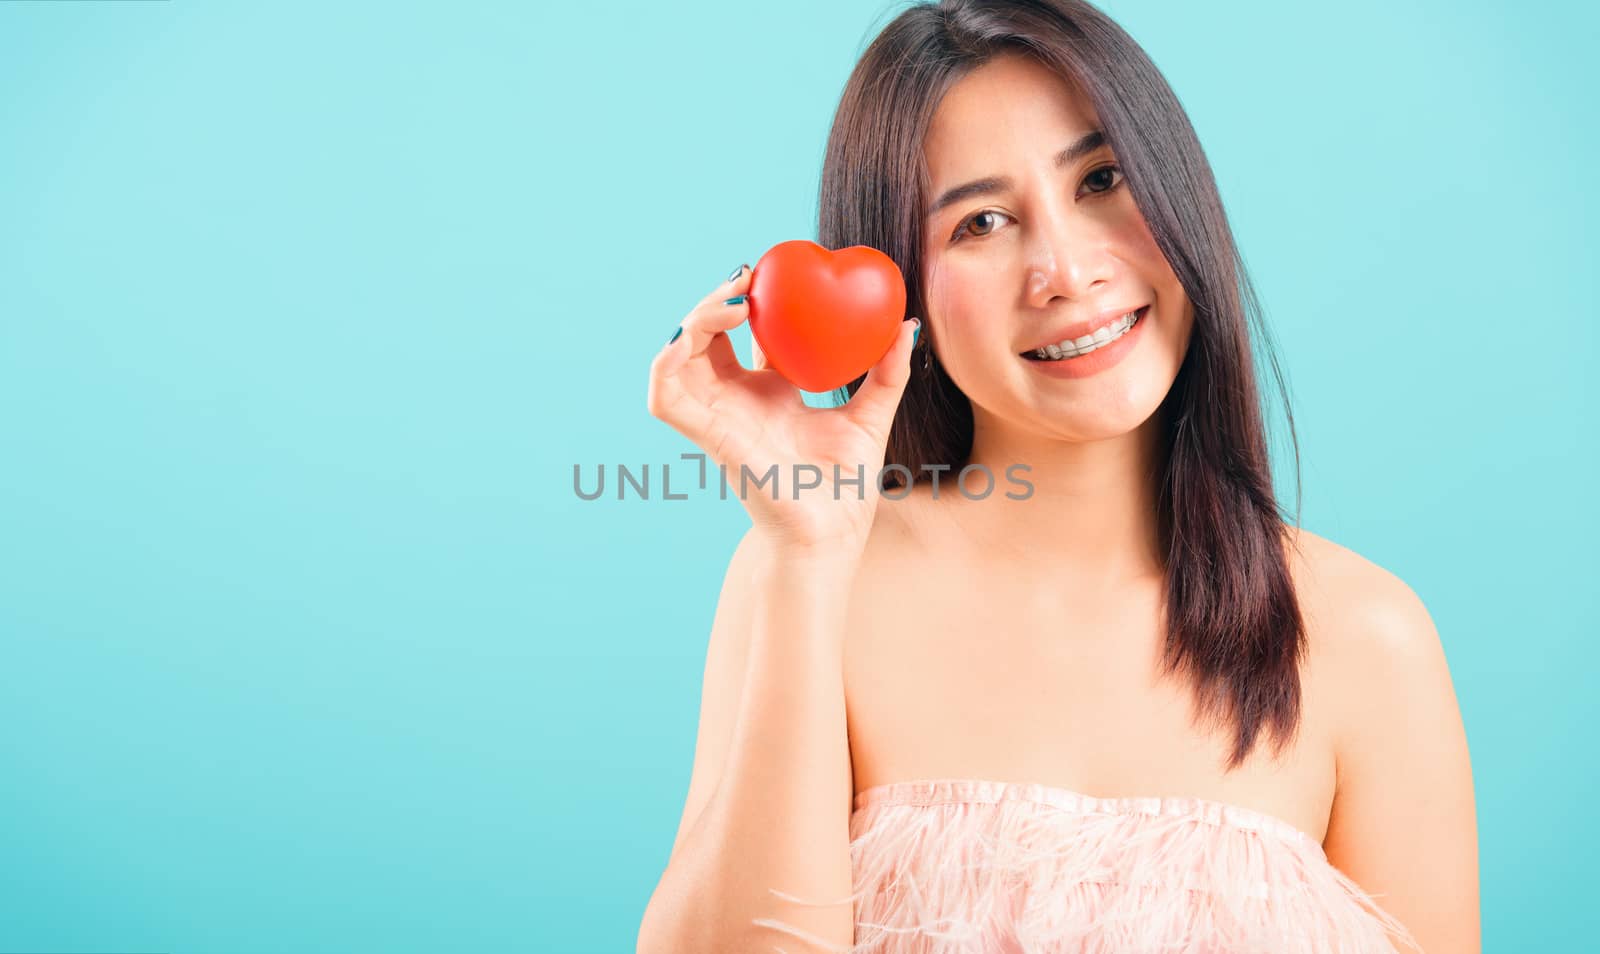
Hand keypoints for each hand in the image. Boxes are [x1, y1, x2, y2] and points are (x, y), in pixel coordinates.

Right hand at [647, 264, 918, 553]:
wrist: (829, 538)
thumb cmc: (845, 491)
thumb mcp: (871, 417)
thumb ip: (886, 372)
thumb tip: (906, 325)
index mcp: (767, 394)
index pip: (743, 335)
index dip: (748, 299)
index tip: (770, 272)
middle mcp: (735, 402)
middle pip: (706, 336)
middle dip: (716, 299)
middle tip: (748, 277)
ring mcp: (716, 419)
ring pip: (678, 356)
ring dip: (693, 320)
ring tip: (733, 302)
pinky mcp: (706, 438)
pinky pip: (665, 396)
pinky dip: (665, 362)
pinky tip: (689, 338)